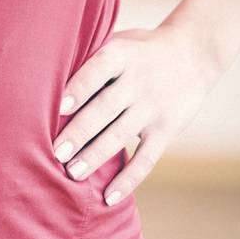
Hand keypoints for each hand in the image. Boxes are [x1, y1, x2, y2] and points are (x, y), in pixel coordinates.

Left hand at [53, 22, 223, 204]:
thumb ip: (92, 57)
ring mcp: (153, 108)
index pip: (96, 72)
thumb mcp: (119, 41)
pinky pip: (146, 159)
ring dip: (95, 156)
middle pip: (104, 109)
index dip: (77, 89)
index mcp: (120, 54)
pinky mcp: (166, 130)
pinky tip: (108, 197)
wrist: (193, 53)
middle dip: (80, 132)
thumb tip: (46, 77)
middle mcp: (137, 81)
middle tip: (56, 153)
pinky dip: (127, 180)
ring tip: (72, 174)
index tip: (58, 108)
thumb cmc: (140, 49)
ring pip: (120, 135)